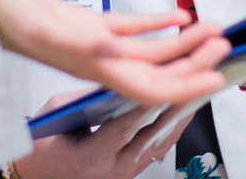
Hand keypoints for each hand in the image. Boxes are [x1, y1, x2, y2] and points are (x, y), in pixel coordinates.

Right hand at [0, 0, 228, 105]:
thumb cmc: (6, 16)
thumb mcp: (42, 29)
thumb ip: (76, 43)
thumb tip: (110, 51)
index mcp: (94, 68)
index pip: (149, 88)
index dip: (184, 87)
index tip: (215, 79)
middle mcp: (100, 61)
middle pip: (158, 71)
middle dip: (195, 62)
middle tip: (226, 46)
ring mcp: (96, 45)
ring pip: (150, 50)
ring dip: (183, 42)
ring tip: (213, 29)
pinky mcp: (89, 25)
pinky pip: (132, 29)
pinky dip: (158, 23)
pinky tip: (178, 15)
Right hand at [12, 90, 187, 178]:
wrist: (42, 174)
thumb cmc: (45, 146)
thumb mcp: (57, 114)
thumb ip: (87, 95)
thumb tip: (119, 76)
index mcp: (91, 157)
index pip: (122, 128)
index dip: (145, 107)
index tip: (164, 85)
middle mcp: (114, 169)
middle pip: (153, 135)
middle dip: (178, 106)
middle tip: (198, 81)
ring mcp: (127, 173)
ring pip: (163, 141)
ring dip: (184, 113)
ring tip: (202, 86)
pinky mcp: (134, 171)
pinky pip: (160, 146)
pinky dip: (175, 124)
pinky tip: (188, 106)